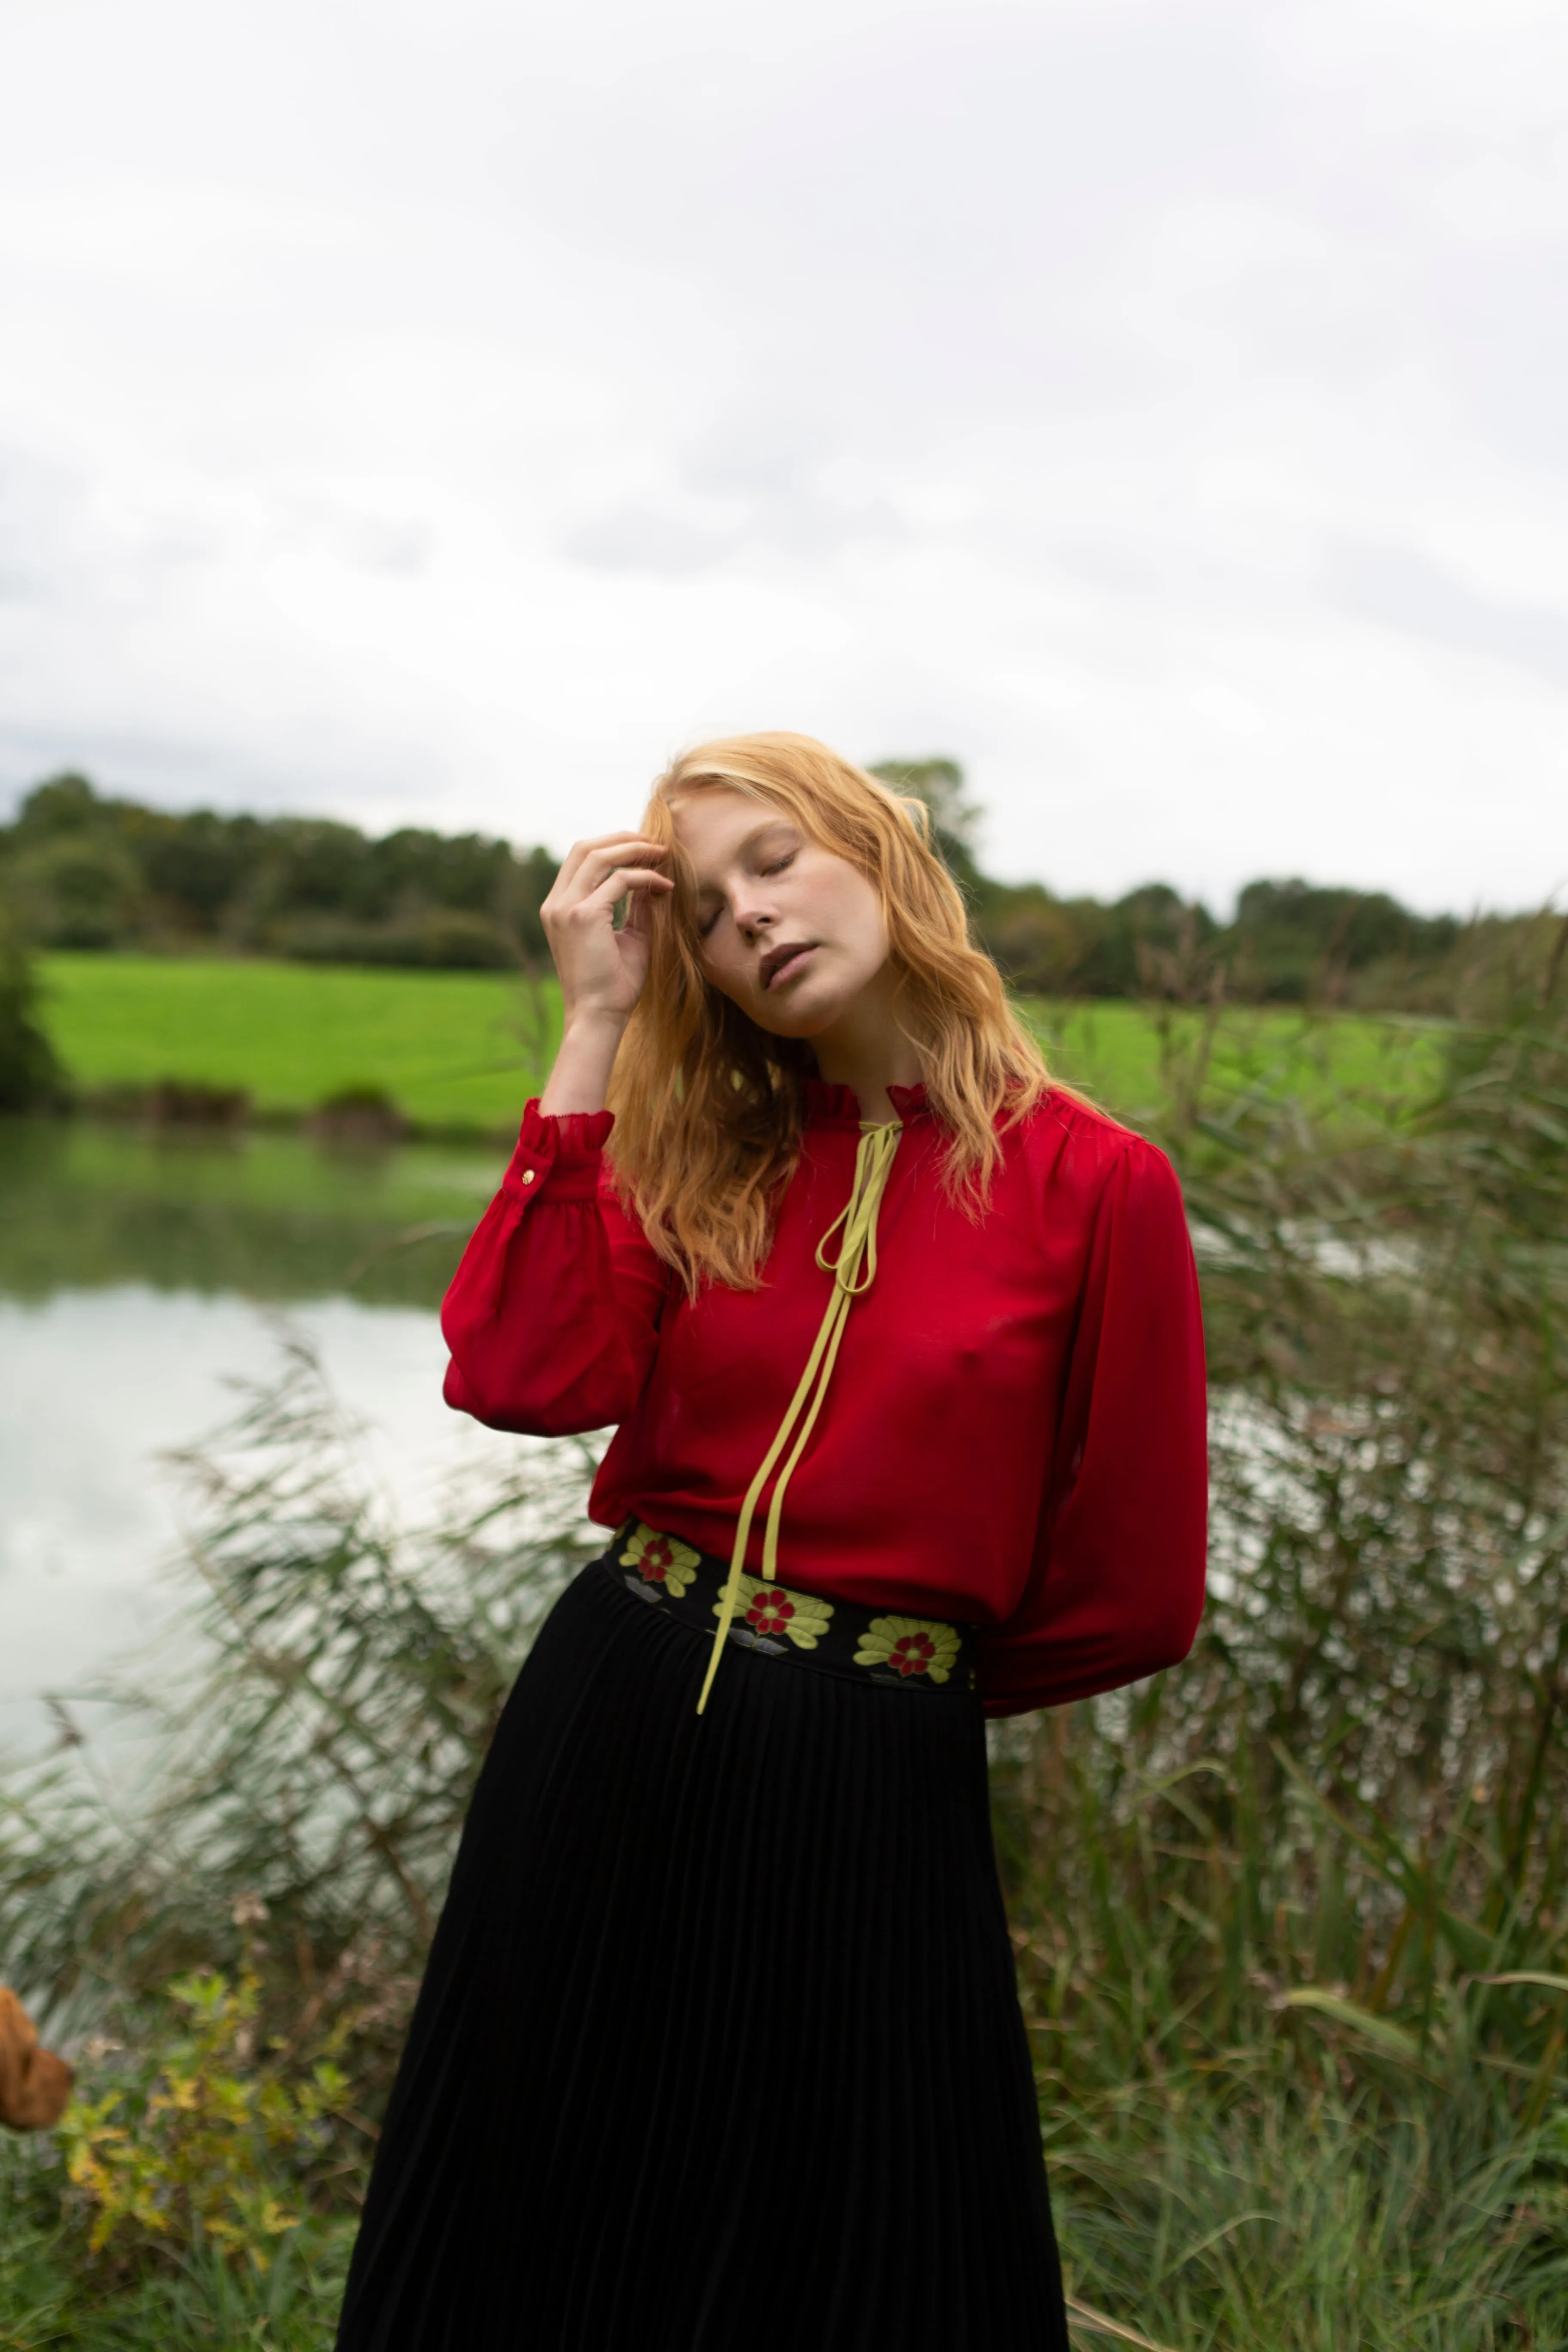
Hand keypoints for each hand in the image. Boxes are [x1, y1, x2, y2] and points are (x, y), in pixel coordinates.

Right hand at [541, 832, 673, 1032]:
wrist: (599, 1017)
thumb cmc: (613, 985)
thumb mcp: (627, 936)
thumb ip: (634, 905)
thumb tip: (650, 877)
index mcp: (558, 908)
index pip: (580, 860)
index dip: (612, 847)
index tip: (644, 852)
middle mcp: (556, 904)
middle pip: (585, 848)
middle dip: (622, 839)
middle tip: (655, 844)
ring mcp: (565, 908)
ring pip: (598, 855)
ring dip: (633, 849)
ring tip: (662, 854)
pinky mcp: (582, 916)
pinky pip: (619, 881)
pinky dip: (645, 877)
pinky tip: (665, 887)